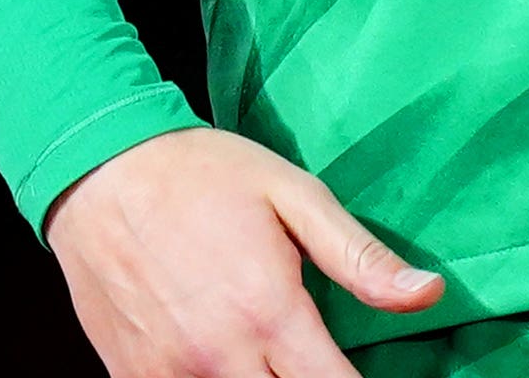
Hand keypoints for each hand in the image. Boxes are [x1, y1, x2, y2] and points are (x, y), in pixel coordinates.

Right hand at [44, 126, 441, 377]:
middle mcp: (220, 357)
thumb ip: (361, 257)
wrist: (99, 170)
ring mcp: (171, 374)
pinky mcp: (133, 377)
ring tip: (270, 354)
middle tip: (310, 356)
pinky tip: (224, 360)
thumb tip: (429, 293)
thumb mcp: (294, 195)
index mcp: (270, 313)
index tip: (360, 373)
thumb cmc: (202, 174)